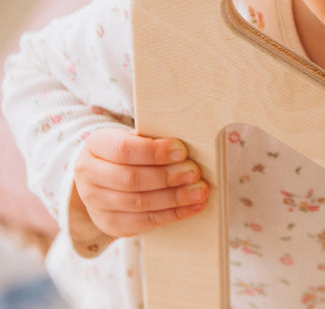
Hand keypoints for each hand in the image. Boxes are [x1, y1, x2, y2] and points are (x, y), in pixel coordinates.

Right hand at [73, 127, 208, 237]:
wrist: (102, 173)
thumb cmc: (128, 149)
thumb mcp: (133, 136)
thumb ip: (154, 140)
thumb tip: (186, 149)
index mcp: (96, 146)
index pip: (124, 150)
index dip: (155, 152)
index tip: (183, 151)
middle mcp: (89, 176)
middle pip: (131, 180)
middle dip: (168, 177)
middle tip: (194, 173)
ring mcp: (96, 203)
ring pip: (138, 204)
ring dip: (174, 198)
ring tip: (199, 192)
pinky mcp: (109, 224)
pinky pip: (143, 223)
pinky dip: (171, 215)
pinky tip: (192, 208)